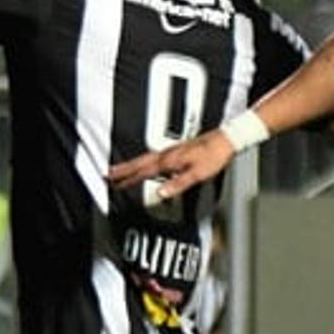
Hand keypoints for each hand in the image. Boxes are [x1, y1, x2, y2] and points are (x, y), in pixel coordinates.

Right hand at [107, 129, 236, 206]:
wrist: (225, 140)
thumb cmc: (213, 156)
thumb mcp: (197, 174)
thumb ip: (178, 184)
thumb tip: (161, 193)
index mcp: (169, 161)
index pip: (144, 171)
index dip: (128, 178)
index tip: (114, 183)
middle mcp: (167, 155)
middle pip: (139, 163)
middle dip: (123, 170)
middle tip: (108, 174)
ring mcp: (171, 152)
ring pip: (145, 159)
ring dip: (131, 165)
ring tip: (119, 170)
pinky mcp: (176, 151)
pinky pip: (154, 158)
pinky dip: (144, 162)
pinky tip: (145, 166)